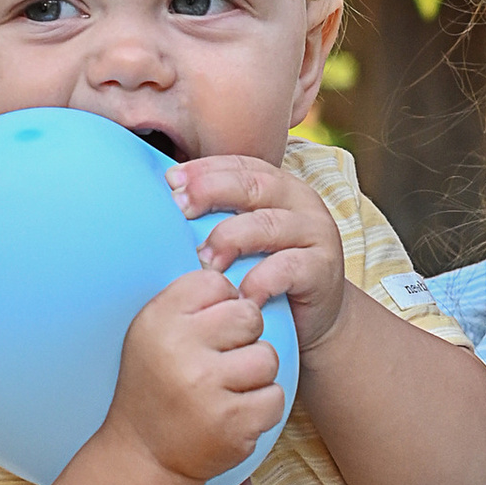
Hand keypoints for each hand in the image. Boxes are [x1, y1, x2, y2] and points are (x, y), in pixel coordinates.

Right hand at [107, 266, 287, 484]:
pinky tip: (235, 413)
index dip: (221, 305)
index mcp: (159, 319)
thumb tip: (237, 269)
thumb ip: (190, 300)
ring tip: (228, 388)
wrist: (144, 455)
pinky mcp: (232, 423)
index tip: (206, 330)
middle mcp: (180, 350)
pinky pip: (275, 397)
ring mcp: (207, 388)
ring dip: (255, 374)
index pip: (216, 282)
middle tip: (222, 360)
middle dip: (245, 337)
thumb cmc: (156, 385)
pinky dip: (261, 407)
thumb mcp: (154, 332)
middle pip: (249, 316)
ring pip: (267, 357)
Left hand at [168, 158, 348, 349]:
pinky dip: (262, 279)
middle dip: (212, 192)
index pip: (240, 165)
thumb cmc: (267, 273)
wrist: (314, 319)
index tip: (170, 182)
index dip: (204, 170)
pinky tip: (240, 294)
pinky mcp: (324, 268)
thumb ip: (215, 218)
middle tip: (180, 208)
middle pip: (253, 185)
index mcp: (277, 185)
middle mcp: (299, 201)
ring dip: (231, 238)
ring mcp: (315, 232)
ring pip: (270, 224)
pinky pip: (290, 267)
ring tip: (204, 260)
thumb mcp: (242, 240)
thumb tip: (162, 205)